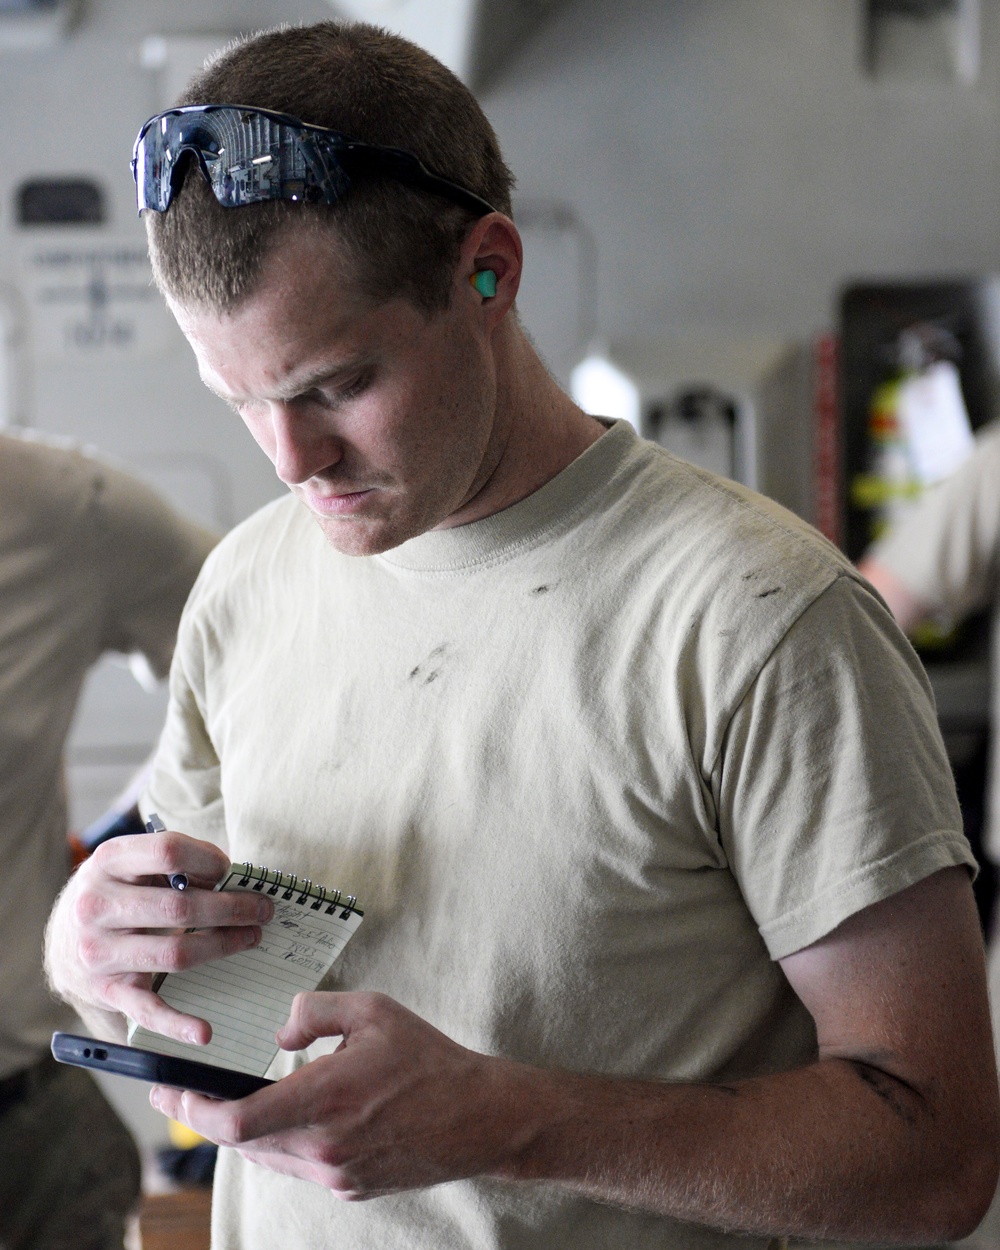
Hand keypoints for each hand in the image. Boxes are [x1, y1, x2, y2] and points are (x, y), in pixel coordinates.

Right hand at [45, 830, 273, 1041]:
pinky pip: (147, 1010)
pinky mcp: (108, 991)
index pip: (168, 851)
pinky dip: (177, 1024)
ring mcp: (100, 952)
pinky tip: (204, 1032)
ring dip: (223, 946)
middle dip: (231, 908)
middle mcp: (97, 906)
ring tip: (251, 937)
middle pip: (178, 907)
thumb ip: (177, 862)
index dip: (209, 860)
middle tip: (262, 909)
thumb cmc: (118, 892)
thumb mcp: (134, 863)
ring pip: (175, 953)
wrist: (65, 940)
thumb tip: (234, 878)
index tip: (232, 871)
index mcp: (108, 862)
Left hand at [149, 991, 537, 1197]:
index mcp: (326, 1098)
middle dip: (205, 1116)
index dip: (193, 1110)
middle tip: (180, 1093)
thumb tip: (281, 1030)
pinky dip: (281, 1140)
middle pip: (242, 1141)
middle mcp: (324, 1146)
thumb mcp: (373, 1010)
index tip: (171, 1091)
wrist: (479, 1118)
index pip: (237, 1120)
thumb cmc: (429, 1059)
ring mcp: (335, 1173)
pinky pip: (298, 1163)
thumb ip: (316, 1010)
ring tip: (228, 1101)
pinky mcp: (349, 1186)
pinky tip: (288, 1114)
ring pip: (267, 1155)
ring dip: (243, 1130)